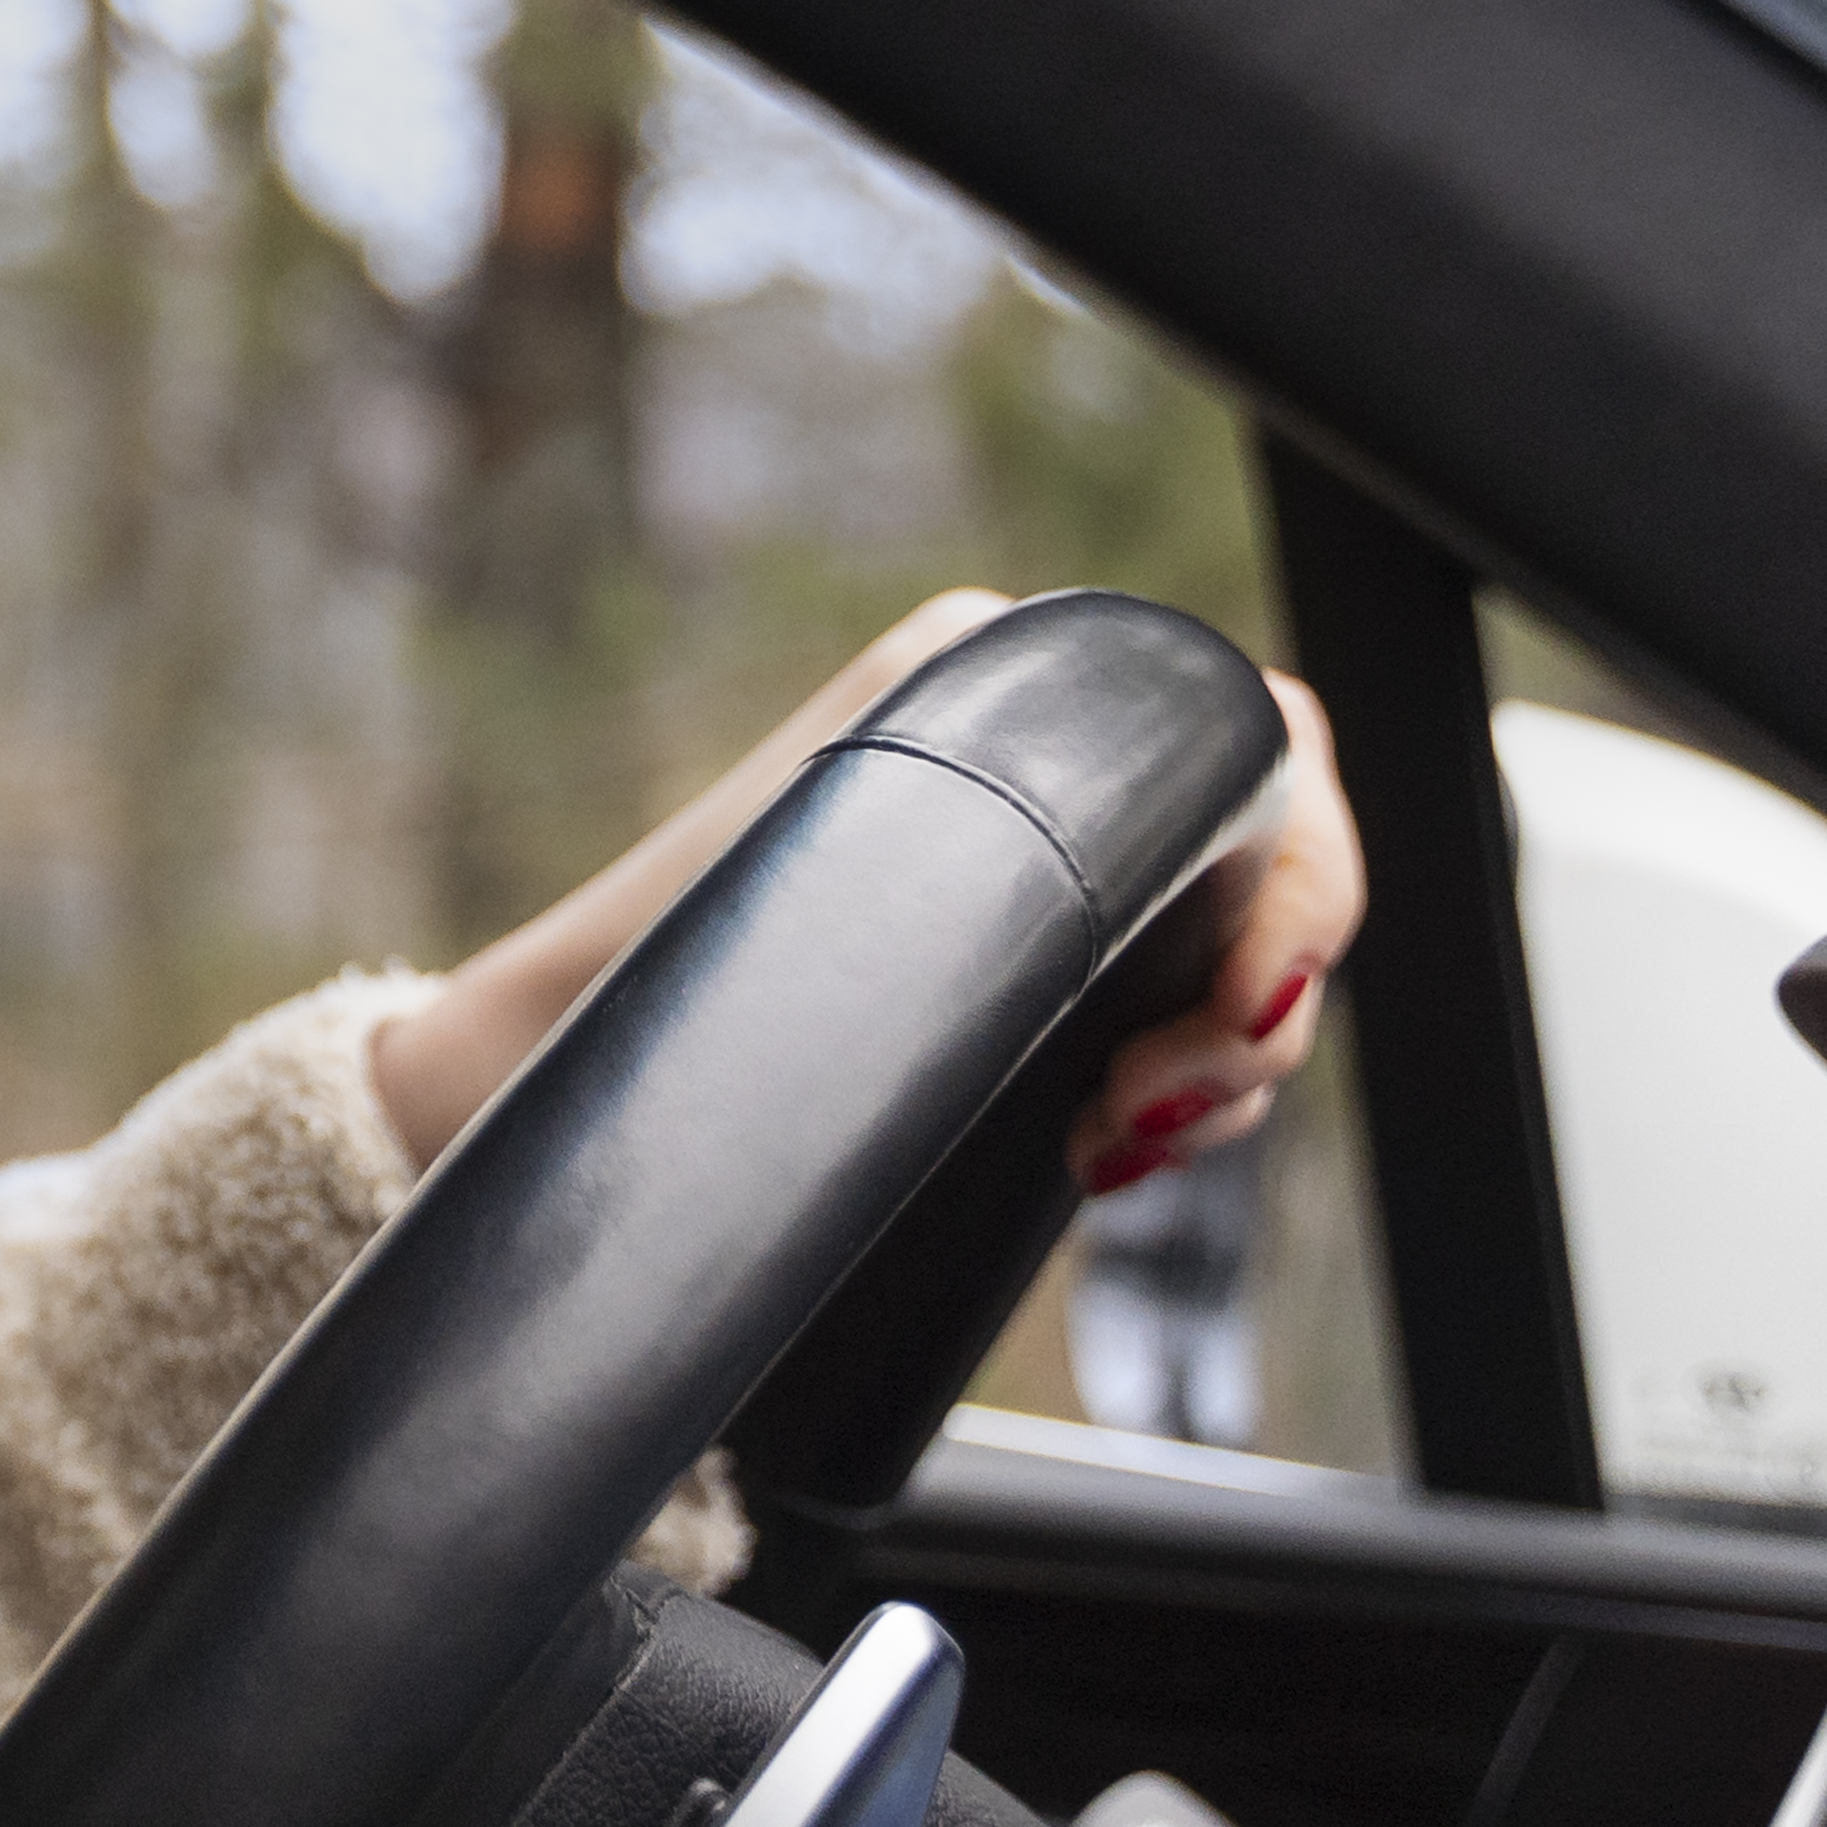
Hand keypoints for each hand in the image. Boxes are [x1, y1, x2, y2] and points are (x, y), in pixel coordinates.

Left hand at [362, 592, 1367, 1188]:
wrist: (527, 1077)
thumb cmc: (646, 995)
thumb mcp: (836, 890)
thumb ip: (1004, 874)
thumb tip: (1177, 945)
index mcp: (995, 676)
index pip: (1261, 743)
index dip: (1299, 887)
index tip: (1237, 1014)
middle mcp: (1030, 743)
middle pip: (1267, 861)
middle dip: (1261, 1003)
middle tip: (1147, 1115)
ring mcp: (1033, 857)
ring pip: (1232, 951)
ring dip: (1223, 1064)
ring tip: (1117, 1143)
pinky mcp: (1018, 964)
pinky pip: (1167, 1011)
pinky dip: (1178, 1086)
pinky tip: (1108, 1150)